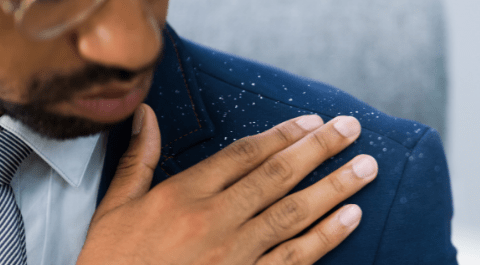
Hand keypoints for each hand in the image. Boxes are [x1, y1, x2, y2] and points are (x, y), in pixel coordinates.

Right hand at [77, 104, 377, 264]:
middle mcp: (215, 219)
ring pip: (294, 212)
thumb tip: (147, 113)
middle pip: (278, 174)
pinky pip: (295, 257)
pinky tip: (351, 217)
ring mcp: (235, 254)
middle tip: (352, 128)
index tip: (313, 121)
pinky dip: (326, 237)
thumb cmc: (112, 261)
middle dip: (321, 149)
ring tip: (367, 167)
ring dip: (335, 186)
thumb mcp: (116, 207)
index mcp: (183, 194)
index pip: (245, 153)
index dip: (284, 134)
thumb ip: (138, 158)